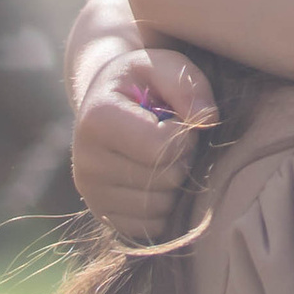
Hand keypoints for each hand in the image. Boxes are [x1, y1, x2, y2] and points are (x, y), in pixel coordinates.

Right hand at [67, 0, 213, 248]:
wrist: (108, 103)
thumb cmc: (143, 82)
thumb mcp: (165, 65)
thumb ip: (188, 84)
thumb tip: (207, 120)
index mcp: (96, 119)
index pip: (162, 148)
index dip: (184, 135)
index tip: (177, 120)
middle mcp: (86, 162)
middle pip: (164, 180)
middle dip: (181, 160)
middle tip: (171, 140)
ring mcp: (91, 194)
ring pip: (159, 208)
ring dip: (175, 185)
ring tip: (162, 158)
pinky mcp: (103, 217)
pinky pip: (150, 228)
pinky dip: (164, 208)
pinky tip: (156, 179)